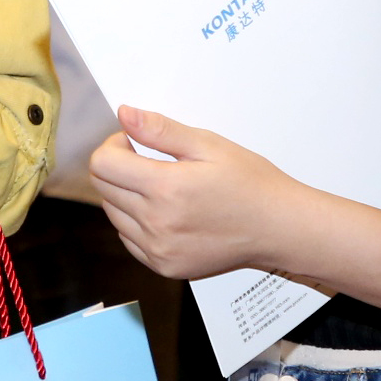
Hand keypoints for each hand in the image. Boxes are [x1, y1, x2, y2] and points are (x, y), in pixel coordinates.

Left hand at [91, 108, 301, 282]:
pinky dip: (136, 222)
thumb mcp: (209, 146)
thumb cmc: (250, 183)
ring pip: (113, 214)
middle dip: (118, 167)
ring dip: (126, 195)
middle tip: (150, 161)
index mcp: (166, 188)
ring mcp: (158, 249)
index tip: (134, 142)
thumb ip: (161, 131)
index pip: (102, 164)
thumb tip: (125, 114)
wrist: (278, 228)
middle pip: (102, 188)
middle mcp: (156, 223)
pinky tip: (166, 212)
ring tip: (163, 188)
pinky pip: (128, 239)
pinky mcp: (164, 266)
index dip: (114, 145)